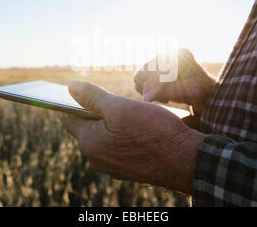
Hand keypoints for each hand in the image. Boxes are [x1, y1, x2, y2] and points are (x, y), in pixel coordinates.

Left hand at [63, 80, 205, 194]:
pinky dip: (125, 137)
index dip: (78, 102)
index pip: (70, 117)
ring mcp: (113, 167)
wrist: (186, 160)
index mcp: (89, 143)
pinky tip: (141, 130)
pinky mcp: (128, 170)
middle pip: (89, 128)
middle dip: (99, 113)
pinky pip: (119, 148)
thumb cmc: (154, 131)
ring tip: (133, 115)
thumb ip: (93, 97)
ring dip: (113, 125)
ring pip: (105, 138)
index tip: (90, 92)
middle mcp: (96, 160)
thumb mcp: (121, 107)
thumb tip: (71, 86)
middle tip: (119, 102)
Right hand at [134, 48, 215, 116]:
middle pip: (144, 72)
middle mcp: (167, 53)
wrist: (202, 89)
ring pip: (139, 77)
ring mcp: (159, 60)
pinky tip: (161, 94)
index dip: (153, 85)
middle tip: (164, 99)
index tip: (147, 100)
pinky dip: (148, 90)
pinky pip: (140, 80)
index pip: (159, 70)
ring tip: (164, 97)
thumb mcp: (188, 91)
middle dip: (151, 88)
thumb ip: (167, 92)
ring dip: (148, 90)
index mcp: (179, 55)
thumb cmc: (199, 90)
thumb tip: (145, 98)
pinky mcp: (153, 67)